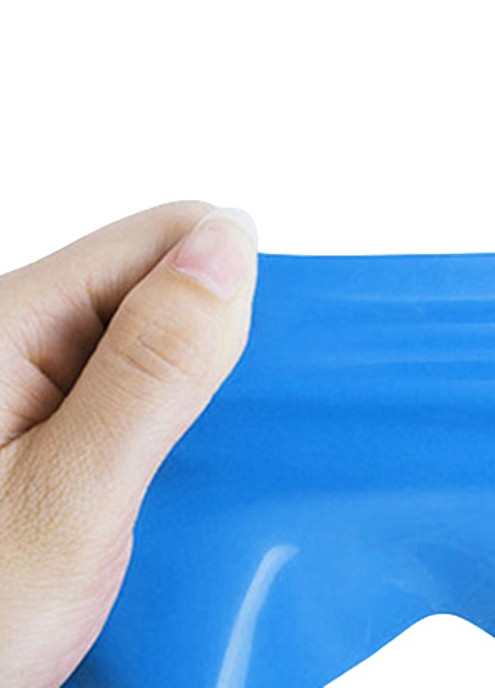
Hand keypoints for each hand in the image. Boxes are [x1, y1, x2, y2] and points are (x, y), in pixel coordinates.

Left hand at [0, 202, 257, 686]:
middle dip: (211, 352)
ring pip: (159, 335)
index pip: (167, 238)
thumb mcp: (71, 499)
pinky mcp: (44, 415)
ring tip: (167, 480)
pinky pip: (137, 383)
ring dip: (190, 396)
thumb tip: (230, 242)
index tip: (224, 391)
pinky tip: (154, 485)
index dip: (225, 295)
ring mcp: (28, 375)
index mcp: (10, 319)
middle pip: (164, 281)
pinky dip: (169, 424)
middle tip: (182, 454)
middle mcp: (18, 329)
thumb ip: (155, 365)